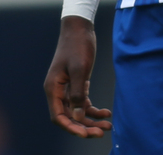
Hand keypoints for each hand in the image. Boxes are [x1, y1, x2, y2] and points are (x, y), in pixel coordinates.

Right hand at [44, 16, 111, 137]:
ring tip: (108, 124)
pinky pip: (83, 102)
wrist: (80, 27)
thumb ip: (77, 93)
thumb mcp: (80, 69)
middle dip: (85, 126)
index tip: (86, 134)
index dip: (72, 128)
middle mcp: (58, 91)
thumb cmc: (78, 45)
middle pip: (70, 116)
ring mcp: (67, 88)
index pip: (59, 116)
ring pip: (77, 111)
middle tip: (102, 132)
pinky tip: (107, 112)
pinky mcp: (77, 83)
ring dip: (92, 120)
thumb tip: (77, 117)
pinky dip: (94, 109)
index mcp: (53, 88)